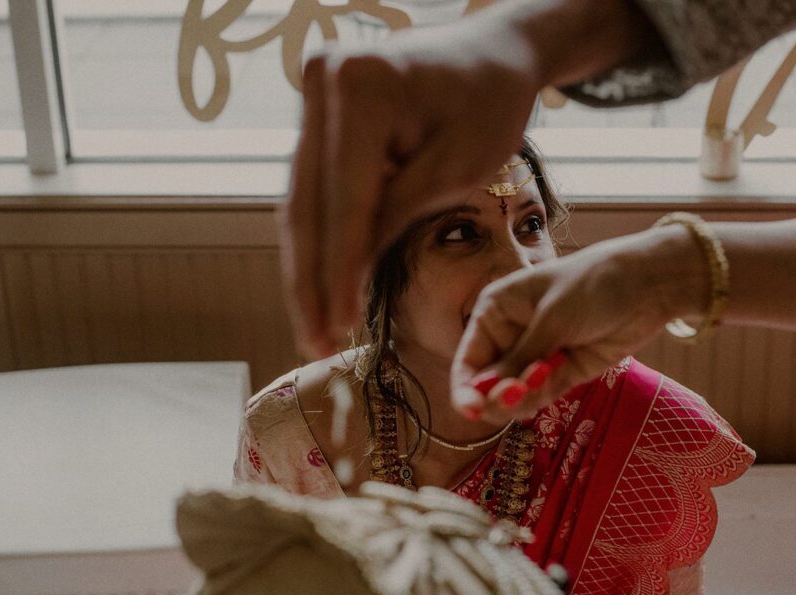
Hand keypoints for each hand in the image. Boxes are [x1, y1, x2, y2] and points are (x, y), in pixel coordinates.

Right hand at [279, 16, 543, 357]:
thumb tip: (345, 276)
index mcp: (361, 88)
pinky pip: (313, 185)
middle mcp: (323, 81)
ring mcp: (314, 92)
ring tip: (315, 327)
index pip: (343, 202)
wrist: (494, 51)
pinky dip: (319, 236)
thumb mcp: (456, 167)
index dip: (338, 273)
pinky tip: (321, 283)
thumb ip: (397, 216)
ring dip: (307, 266)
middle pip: (308, 203)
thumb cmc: (490, 104)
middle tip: (315, 342)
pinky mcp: (318, 110)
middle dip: (311, 281)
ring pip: (301, 199)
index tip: (337, 329)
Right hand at [450, 227, 706, 422]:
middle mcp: (510, 337)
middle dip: (500, 396)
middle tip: (519, 392)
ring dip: (525, 396)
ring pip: (514, 397)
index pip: (468, 361)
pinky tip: (562, 368)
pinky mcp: (562, 374)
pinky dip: (545, 393)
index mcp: (495, 312)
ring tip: (549, 373)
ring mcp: (536, 357)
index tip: (472, 411)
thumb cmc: (593, 285)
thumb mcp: (551, 320)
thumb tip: (483, 394)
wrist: (647, 286)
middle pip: (488, 386)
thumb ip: (518, 360)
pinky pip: (540, 397)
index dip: (465, 390)